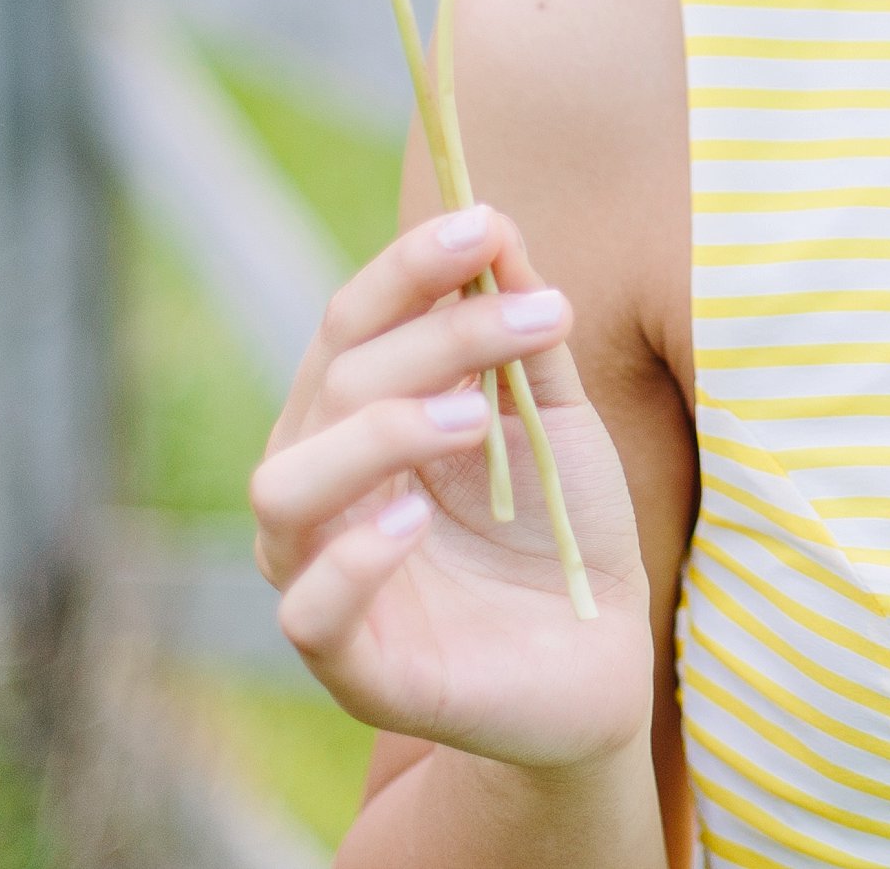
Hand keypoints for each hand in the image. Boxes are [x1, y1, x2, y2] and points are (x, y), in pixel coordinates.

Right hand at [253, 205, 655, 767]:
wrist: (602, 658)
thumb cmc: (561, 528)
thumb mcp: (551, 416)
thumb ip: (518, 332)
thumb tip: (493, 224)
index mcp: (356, 422)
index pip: (350, 325)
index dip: (406, 268)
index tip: (483, 222)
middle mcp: (323, 491)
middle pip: (334, 386)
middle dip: (435, 336)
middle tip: (540, 318)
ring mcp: (323, 577)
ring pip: (287, 486)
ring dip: (379, 433)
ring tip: (472, 418)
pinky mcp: (353, 666)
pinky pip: (308, 611)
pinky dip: (356, 559)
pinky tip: (417, 520)